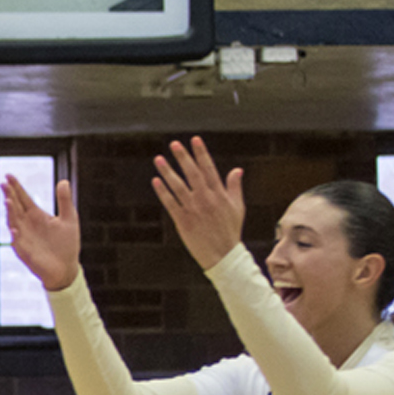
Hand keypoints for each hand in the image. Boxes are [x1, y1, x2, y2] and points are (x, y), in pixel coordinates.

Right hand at [2, 175, 80, 290]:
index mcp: (37, 215)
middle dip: (9, 195)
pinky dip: (16, 235)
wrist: (66, 268)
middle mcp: (27, 224)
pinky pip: (17, 242)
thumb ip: (65, 201)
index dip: (16, 187)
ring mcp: (23, 237)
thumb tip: (63, 181)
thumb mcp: (69, 218)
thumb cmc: (67, 244)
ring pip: (13, 221)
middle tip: (4, 183)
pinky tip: (14, 228)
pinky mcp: (24, 251)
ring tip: (8, 200)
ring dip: (10, 212)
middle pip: (15, 207)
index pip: (23, 198)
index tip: (8, 175)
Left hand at [152, 136, 244, 270]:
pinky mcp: (182, 220)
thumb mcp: (238, 207)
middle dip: (183, 157)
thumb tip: (237, 170)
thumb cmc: (230, 230)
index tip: (195, 140)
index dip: (201, 153)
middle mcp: (205, 198)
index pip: (209, 168)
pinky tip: (156, 181)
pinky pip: (170, 203)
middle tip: (174, 144)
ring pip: (178, 186)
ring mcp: (193, 209)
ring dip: (167, 172)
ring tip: (159, 159)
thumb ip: (235, 187)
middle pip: (192, 173)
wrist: (223, 254)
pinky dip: (163, 192)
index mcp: (219, 194)